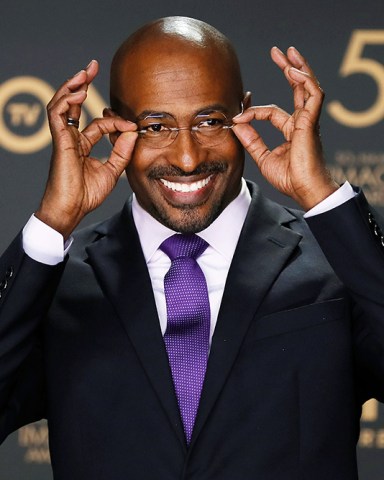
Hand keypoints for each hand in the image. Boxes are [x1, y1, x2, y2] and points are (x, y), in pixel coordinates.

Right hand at [35, 60, 137, 238]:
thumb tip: (134, 131)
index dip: (116, 121)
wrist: (71, 210)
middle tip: (92, 67)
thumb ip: (122, 152)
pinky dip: (66, 99)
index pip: (100, 124)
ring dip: (72, 86)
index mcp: (82, 146)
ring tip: (84, 71)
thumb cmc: (87, 195)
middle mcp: (71, 138)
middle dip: (82, 84)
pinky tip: (78, 89)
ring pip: (62, 104)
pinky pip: (57, 114)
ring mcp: (64, 138)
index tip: (132, 123)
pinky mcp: (59, 141)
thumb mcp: (112, 171)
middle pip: (74, 105)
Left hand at [232, 46, 338, 209]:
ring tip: (288, 53)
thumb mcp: (262, 157)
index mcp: (291, 130)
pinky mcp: (312, 122)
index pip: (271, 112)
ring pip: (307, 86)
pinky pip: (313, 95)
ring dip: (298, 68)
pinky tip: (293, 71)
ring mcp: (308, 121)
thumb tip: (235, 123)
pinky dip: (305, 81)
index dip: (253, 111)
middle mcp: (301, 122)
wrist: (304, 191)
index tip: (238, 115)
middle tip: (278, 52)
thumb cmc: (289, 178)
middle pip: (297, 89)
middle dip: (288, 69)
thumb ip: (251, 139)